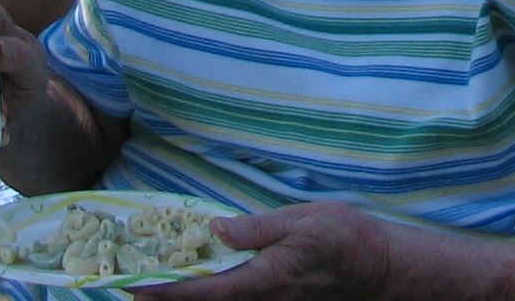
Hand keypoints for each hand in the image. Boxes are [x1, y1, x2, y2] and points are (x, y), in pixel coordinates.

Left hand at [127, 201, 396, 299]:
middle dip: (168, 299)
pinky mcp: (279, 300)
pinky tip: (204, 279)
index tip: (133, 289)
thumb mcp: (300, 221)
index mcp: (262, 280)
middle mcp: (262, 300)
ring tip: (159, 282)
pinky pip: (238, 299)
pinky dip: (214, 293)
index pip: (203, 293)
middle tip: (134, 285)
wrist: (381, 268)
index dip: (165, 293)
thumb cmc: (344, 240)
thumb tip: (213, 230)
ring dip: (190, 296)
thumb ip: (255, 228)